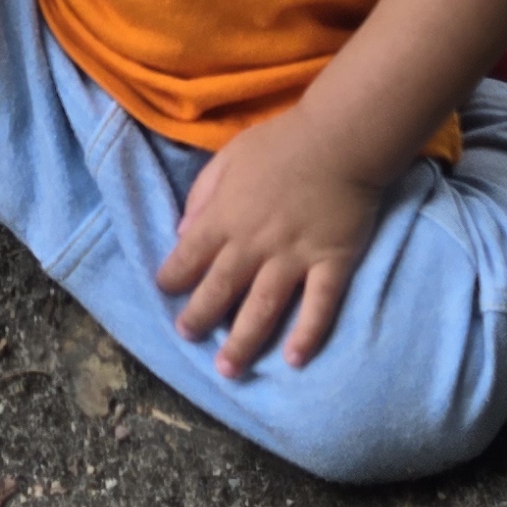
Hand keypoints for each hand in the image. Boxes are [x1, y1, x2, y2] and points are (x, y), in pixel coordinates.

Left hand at [154, 111, 384, 376]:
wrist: (341, 137)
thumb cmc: (283, 143)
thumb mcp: (229, 156)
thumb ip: (204, 195)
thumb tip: (183, 233)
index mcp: (226, 217)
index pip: (189, 257)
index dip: (173, 278)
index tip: (165, 292)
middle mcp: (255, 244)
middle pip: (220, 290)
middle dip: (200, 319)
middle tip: (188, 339)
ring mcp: (294, 257)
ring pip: (263, 308)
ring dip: (243, 342)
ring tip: (228, 369)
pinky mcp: (331, 263)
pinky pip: (319, 306)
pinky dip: (307, 334)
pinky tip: (293, 359)